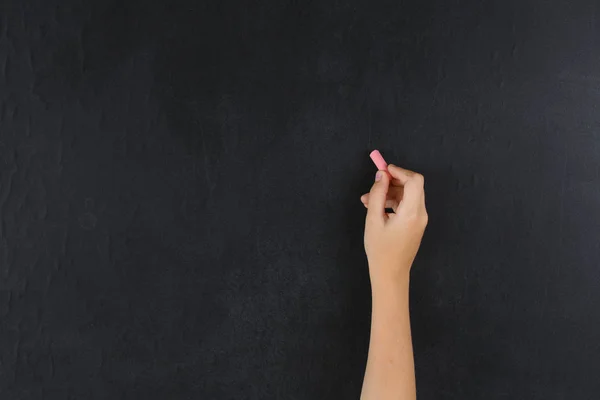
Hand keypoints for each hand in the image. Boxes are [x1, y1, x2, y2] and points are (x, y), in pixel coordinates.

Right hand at [361, 165, 427, 285]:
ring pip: (407, 195)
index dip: (400, 171)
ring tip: (368, 200)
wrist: (390, 274)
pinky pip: (406, 205)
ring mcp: (420, 219)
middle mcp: (420, 213)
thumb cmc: (380, 249)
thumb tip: (382, 174)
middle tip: (373, 186)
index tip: (383, 170)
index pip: (414, 181)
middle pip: (412, 186)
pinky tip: (376, 208)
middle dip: (392, 182)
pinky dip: (392, 202)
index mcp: (412, 212)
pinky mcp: (416, 224)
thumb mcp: (373, 219)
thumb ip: (378, 194)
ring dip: (389, 193)